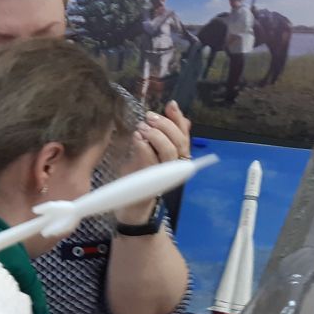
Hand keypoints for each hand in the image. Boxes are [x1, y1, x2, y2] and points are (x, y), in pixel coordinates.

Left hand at [116, 103, 190, 223]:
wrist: (130, 208)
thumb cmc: (138, 180)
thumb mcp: (148, 155)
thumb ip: (161, 139)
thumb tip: (182, 119)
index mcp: (176, 158)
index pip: (184, 136)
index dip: (179, 119)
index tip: (170, 105)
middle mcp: (174, 168)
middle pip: (179, 142)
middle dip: (166, 125)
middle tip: (149, 117)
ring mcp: (164, 177)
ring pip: (169, 152)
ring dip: (156, 136)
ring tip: (142, 128)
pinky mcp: (151, 184)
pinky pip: (152, 162)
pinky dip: (144, 147)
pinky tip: (136, 138)